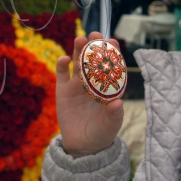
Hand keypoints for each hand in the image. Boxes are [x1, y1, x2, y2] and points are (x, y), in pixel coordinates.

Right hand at [56, 31, 124, 157]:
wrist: (81, 146)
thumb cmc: (101, 134)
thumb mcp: (110, 127)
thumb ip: (114, 115)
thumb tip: (118, 103)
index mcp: (107, 86)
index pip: (111, 65)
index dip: (112, 52)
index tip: (113, 41)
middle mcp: (93, 81)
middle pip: (93, 59)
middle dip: (94, 45)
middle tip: (95, 34)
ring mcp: (77, 84)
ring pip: (78, 62)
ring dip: (79, 49)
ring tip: (80, 40)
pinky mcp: (63, 89)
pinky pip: (62, 73)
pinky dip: (62, 64)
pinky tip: (64, 58)